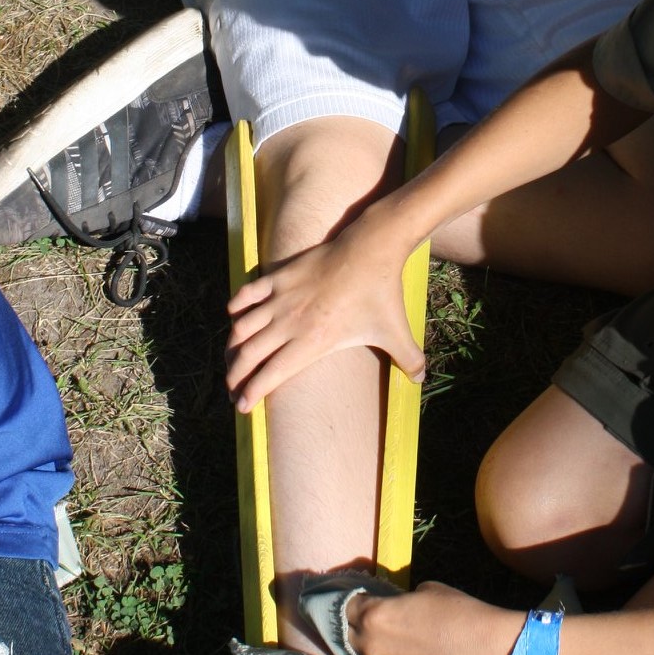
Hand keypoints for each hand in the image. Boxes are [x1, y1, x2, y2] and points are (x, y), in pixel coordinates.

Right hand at [225, 220, 426, 410]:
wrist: (371, 248)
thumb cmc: (382, 294)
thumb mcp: (396, 332)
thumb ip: (409, 359)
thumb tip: (422, 380)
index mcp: (313, 341)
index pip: (272, 374)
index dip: (253, 392)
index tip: (242, 406)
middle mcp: (291, 322)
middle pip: (249, 354)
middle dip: (235, 376)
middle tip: (232, 390)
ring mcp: (282, 298)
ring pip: (242, 327)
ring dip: (232, 346)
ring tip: (231, 359)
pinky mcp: (280, 276)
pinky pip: (247, 294)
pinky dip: (236, 307)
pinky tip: (234, 318)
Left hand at [346, 581, 524, 654]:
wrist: (489, 652)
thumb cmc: (460, 612)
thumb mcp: (427, 590)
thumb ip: (401, 600)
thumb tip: (397, 607)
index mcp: (375, 615)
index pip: (346, 607)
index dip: (352, 601)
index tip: (359, 599)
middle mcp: (371, 647)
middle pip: (348, 635)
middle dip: (355, 625)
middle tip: (368, 619)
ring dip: (368, 647)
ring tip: (383, 640)